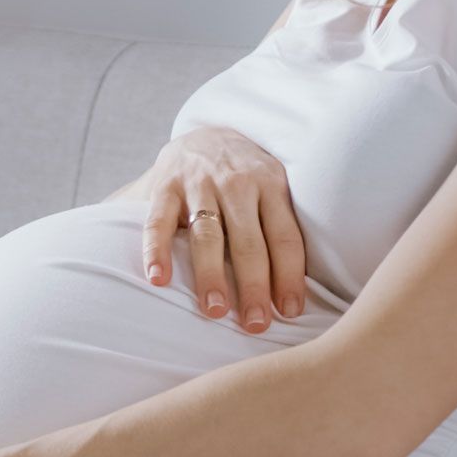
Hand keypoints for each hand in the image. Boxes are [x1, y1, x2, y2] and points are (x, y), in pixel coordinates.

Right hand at [140, 125, 306, 332]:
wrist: (206, 132)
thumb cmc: (246, 177)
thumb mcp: (273, 188)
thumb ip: (281, 227)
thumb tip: (300, 291)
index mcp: (272, 186)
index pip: (285, 237)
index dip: (289, 277)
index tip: (289, 312)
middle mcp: (238, 183)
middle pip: (249, 241)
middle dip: (254, 286)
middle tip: (254, 324)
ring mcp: (199, 182)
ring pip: (208, 234)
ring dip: (211, 275)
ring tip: (214, 310)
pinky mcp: (165, 184)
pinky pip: (158, 221)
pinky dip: (156, 250)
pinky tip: (158, 279)